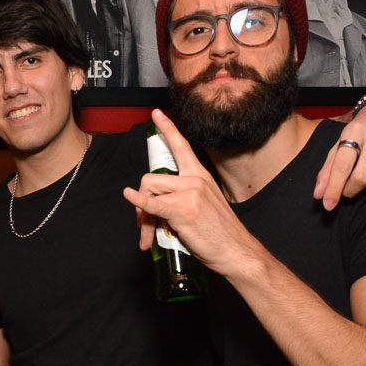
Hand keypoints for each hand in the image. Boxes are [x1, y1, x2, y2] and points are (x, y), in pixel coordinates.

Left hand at [122, 110, 262, 276]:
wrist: (236, 251)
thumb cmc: (219, 234)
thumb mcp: (202, 206)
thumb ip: (182, 198)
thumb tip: (156, 205)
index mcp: (200, 176)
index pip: (182, 146)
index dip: (168, 128)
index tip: (157, 113)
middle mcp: (195, 180)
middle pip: (150, 179)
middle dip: (140, 202)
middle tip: (145, 225)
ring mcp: (189, 193)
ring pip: (148, 191)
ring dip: (142, 216)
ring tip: (149, 235)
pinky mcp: (182, 209)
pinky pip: (152, 203)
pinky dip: (138, 202)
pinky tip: (130, 196)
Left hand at [315, 100, 365, 210]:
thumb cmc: (360, 129)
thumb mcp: (340, 143)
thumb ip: (328, 169)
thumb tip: (318, 195)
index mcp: (355, 131)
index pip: (342, 166)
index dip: (333, 189)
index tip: (328, 205)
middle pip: (362, 177)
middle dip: (351, 190)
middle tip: (348, 188)